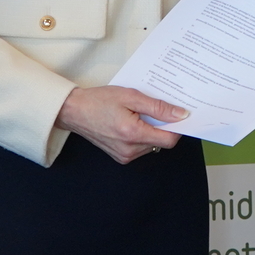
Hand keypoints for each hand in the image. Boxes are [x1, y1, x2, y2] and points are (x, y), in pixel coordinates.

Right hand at [57, 84, 187, 163]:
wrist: (74, 111)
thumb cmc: (99, 101)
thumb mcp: (131, 97)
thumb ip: (158, 107)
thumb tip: (181, 115)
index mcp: (133, 134)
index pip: (169, 139)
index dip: (178, 127)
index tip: (178, 114)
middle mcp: (130, 150)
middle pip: (161, 142)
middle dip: (163, 126)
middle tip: (154, 108)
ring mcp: (125, 156)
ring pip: (152, 145)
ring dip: (152, 130)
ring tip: (137, 114)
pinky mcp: (121, 157)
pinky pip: (141, 147)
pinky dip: (142, 135)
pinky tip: (132, 122)